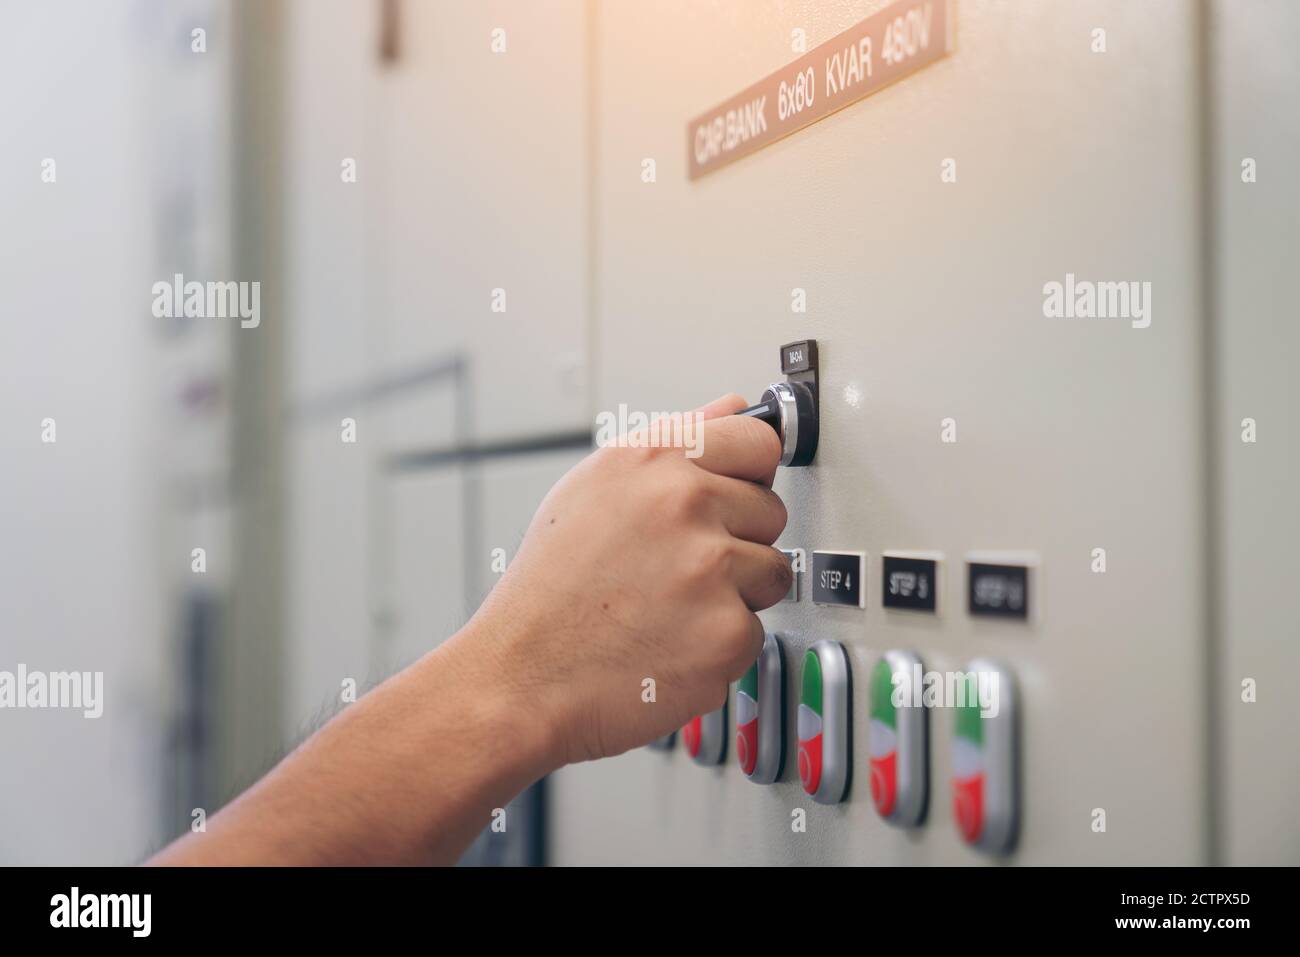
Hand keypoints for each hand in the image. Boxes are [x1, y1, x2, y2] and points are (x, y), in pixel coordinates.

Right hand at [464, 394, 790, 765]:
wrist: (522, 677)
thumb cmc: (552, 589)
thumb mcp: (594, 487)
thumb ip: (674, 440)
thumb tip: (735, 407)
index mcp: (653, 460)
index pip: (757, 442)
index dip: (747, 476)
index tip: (735, 496)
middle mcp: (684, 503)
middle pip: (771, 511)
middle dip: (737, 541)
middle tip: (675, 569)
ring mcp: (710, 568)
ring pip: (772, 572)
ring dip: (736, 594)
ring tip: (670, 607)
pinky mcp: (727, 631)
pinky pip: (755, 630)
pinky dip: (719, 645)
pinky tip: (670, 643)